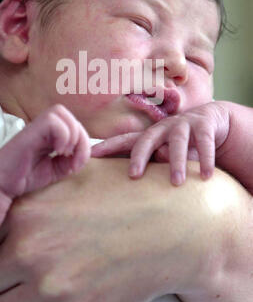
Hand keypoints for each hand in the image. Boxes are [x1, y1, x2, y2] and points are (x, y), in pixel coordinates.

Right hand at [0, 103, 90, 197]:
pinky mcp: (30, 131)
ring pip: (60, 112)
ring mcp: (36, 127)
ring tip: (64, 154)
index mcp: (51, 134)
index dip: (83, 143)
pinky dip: (62, 135)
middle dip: (80, 138)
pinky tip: (57, 151)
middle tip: (74, 159)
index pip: (75, 125)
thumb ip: (71, 161)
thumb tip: (82, 155)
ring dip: (71, 134)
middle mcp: (43, 127)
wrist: (1, 184)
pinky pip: (52, 121)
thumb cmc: (25, 176)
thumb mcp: (56, 170)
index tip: (77, 165)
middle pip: (70, 116)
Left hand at [91, 101, 229, 185]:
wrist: (211, 119)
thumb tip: (140, 175)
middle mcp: (162, 127)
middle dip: (139, 156)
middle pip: (146, 139)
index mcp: (149, 135)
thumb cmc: (181, 143)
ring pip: (177, 141)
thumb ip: (153, 164)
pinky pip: (204, 142)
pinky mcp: (203, 125)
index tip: (90, 155)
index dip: (107, 147)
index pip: (124, 141)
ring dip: (176, 161)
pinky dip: (206, 159)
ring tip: (176, 182)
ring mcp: (183, 124)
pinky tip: (206, 176)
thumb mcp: (165, 153)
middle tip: (133, 175)